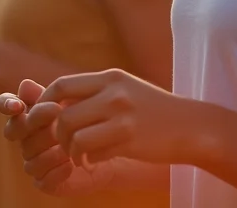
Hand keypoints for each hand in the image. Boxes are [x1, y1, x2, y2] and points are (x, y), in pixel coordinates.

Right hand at [0, 79, 114, 195]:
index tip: (18, 105)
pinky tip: (70, 164)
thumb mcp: (73, 102)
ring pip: (29, 156)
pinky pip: (42, 180)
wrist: (108, 146)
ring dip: (48, 149)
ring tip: (68, 143)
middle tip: (56, 111)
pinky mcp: (46, 182)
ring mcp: (34, 160)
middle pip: (17, 130)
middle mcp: (26, 138)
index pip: (5, 104)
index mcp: (27, 114)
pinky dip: (55, 172)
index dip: (6, 103)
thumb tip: (25, 84)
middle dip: (35, 120)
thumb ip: (50, 94)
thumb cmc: (87, 119)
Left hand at [41, 69, 187, 167]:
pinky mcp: (129, 140)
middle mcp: (114, 93)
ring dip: (71, 150)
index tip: (46, 119)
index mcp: (110, 77)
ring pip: (74, 135)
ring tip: (80, 155)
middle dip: (57, 134)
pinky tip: (97, 160)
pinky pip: (92, 152)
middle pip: (63, 114)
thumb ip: (95, 91)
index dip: (45, 103)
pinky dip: (89, 160)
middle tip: (65, 144)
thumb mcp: (125, 89)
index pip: (62, 85)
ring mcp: (122, 116)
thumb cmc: (153, 110)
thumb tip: (57, 101)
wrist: (190, 126)